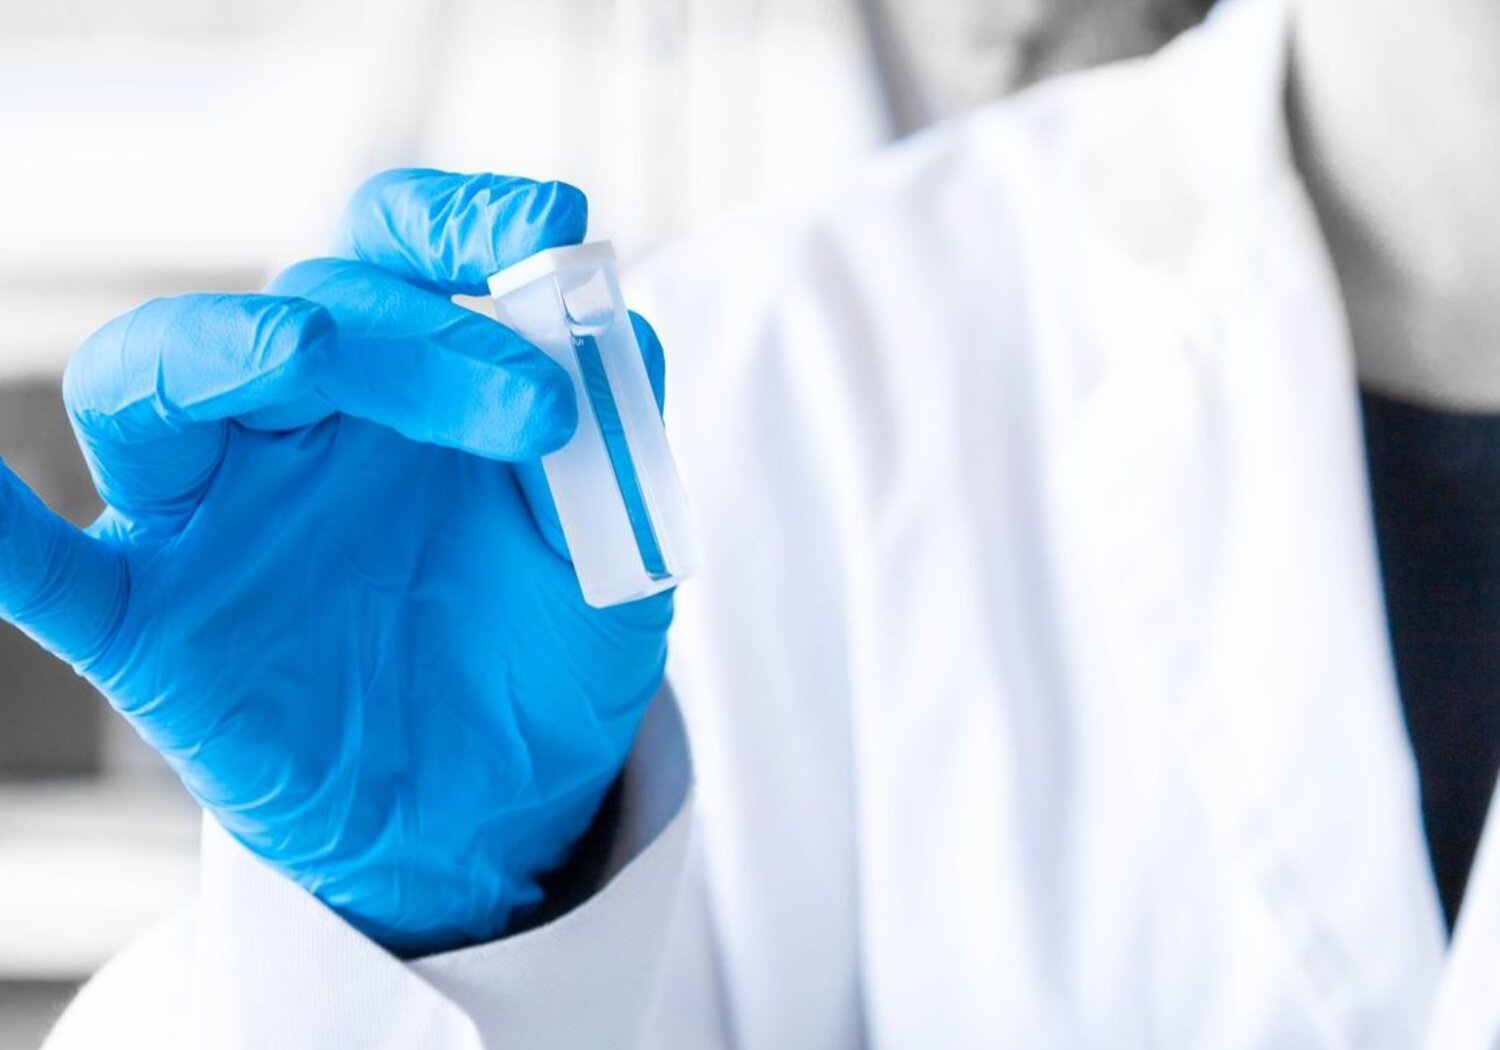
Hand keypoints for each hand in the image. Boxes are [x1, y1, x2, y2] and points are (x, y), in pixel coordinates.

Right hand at [0, 169, 672, 954]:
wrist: (499, 809)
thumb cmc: (544, 663)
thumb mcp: (608, 552)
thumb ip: (607, 442)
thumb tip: (612, 322)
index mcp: (405, 390)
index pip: (399, 251)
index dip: (464, 221)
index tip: (558, 227)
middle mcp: (295, 429)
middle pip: (316, 312)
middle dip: (428, 341)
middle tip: (539, 413)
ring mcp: (214, 521)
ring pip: (151, 384)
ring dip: (218, 349)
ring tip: (303, 357)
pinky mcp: (154, 626)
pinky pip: (50, 576)